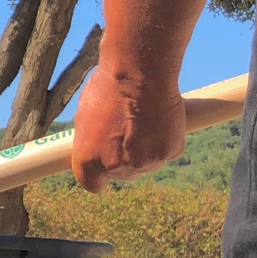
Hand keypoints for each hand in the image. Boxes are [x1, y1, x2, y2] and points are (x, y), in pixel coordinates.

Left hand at [71, 68, 186, 192]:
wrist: (139, 73)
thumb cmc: (108, 87)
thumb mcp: (86, 115)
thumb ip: (92, 138)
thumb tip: (95, 145)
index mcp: (88, 161)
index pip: (92, 184)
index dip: (99, 175)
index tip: (103, 166)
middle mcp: (116, 167)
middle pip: (123, 174)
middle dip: (125, 159)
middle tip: (127, 133)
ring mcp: (145, 163)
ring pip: (147, 164)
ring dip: (146, 149)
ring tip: (143, 120)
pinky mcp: (170, 153)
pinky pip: (168, 152)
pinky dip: (166, 140)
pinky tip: (161, 119)